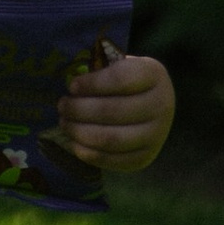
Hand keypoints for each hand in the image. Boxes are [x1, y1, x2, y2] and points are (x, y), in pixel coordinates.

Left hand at [57, 49, 175, 174]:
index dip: (92, 84)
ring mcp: (156, 135)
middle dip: (79, 109)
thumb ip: (99, 70)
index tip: (72, 86)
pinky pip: (112, 159)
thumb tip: (70, 87)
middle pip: (112, 111)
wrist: (154, 105)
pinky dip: (88, 153)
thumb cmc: (127, 82)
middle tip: (62, 106)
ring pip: (110, 138)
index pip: (121, 79)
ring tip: (65, 122)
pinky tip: (74, 142)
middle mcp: (161, 105)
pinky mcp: (146, 157)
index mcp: (154, 75)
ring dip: (79, 132)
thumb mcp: (119, 65)